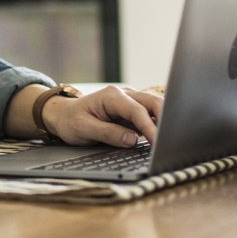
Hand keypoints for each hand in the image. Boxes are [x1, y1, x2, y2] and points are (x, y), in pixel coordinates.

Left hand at [42, 85, 162, 147]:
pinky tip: (163, 137)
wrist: (64, 115)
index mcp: (112, 96)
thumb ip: (109, 133)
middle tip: (172, 139)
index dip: (150, 127)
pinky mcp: (133, 110)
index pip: (137, 111)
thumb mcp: (84, 129)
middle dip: (166, 118)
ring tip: (172, 138)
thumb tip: (132, 140)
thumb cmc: (71, 121)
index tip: (158, 142)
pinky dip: (158, 124)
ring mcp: (130, 101)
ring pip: (155, 107)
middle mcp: (124, 94)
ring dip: (164, 120)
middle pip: (153, 102)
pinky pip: (150, 115)